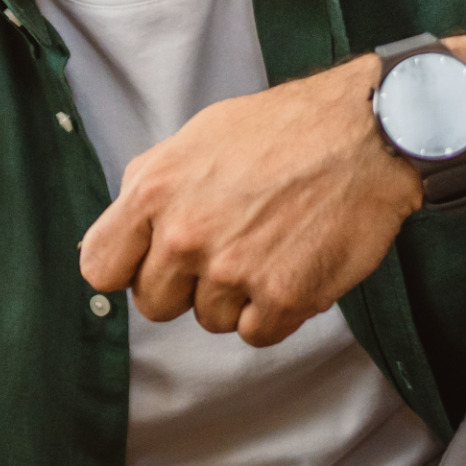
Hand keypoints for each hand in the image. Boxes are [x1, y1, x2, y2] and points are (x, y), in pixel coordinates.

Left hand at [76, 30, 465, 346]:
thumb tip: (119, 234)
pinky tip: (292, 268)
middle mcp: (185, 236)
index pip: (99, 268)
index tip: (149, 264)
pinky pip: (257, 334)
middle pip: (155, 304)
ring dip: (236, 297)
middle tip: (225, 251)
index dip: (126, 270)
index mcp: (153, 192)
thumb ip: (149, 187)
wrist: (366, 133)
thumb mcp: (194, 138)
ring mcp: (234, 270)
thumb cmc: (283, 130)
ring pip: (210, 320)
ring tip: (268, 248)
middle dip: (185, 286)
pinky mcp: (284, 297)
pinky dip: (275, 312)